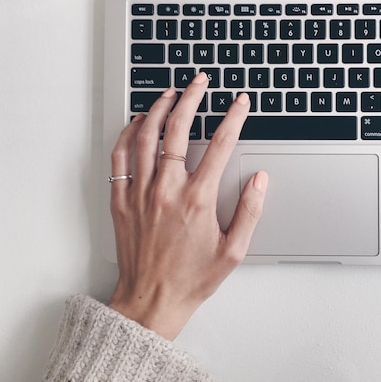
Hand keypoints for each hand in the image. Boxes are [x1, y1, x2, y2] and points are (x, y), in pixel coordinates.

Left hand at [107, 72, 267, 339]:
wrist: (151, 300)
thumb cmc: (191, 278)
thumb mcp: (234, 251)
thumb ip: (250, 211)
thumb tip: (260, 179)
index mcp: (198, 200)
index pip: (221, 145)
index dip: (233, 118)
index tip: (240, 102)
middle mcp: (167, 190)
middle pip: (179, 130)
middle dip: (192, 98)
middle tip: (199, 81)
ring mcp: (141, 193)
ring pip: (146, 138)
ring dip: (159, 109)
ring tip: (170, 93)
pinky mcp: (122, 201)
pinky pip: (120, 158)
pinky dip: (128, 134)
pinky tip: (137, 122)